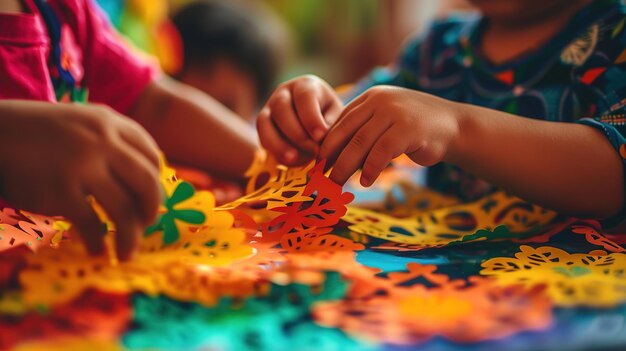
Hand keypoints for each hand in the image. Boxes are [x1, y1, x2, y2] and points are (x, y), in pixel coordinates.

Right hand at [0, 101, 161, 259]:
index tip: (150, 199)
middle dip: (151, 210)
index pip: (152, 156)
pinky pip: (91, 225)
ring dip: (131, 237)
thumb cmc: (41, 133)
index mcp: (110, 123)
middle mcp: (102, 142)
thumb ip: (114, 142)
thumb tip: (147, 182)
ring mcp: (82, 166)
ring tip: (128, 253)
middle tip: (147, 225)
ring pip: (124, 210)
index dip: (156, 181)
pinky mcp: (60, 190)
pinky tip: (98, 250)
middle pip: (147, 183)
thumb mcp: (84, 123)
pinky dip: (98, 242)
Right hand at [257, 75, 341, 164]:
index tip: (320, 136)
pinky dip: (273, 149)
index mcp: (306, 85)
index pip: (304, 96)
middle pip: (281, 107)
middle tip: (313, 150)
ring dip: (279, 143)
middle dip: (296, 132)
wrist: (316, 119)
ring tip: (293, 158)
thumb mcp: (335, 116)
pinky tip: (288, 160)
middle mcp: (284, 92)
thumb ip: (329, 125)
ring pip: (265, 121)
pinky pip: (262, 136)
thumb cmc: (329, 115)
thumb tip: (319, 139)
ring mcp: (270, 107)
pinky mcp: (263, 124)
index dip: (311, 117)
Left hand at [319, 86, 461, 185]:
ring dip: (345, 167)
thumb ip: (364, 131)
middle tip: (320, 179)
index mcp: (371, 97)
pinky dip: (370, 169)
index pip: (341, 122)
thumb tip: (333, 158)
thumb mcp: (387, 123)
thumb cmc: (416, 130)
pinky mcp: (407, 128)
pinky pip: (381, 152)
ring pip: (360, 143)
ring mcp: (394, 112)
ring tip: (336, 184)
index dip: (327, 145)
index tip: (318, 165)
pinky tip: (365, 182)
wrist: (456, 126)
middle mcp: (380, 100)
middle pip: (346, 132)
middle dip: (330, 158)